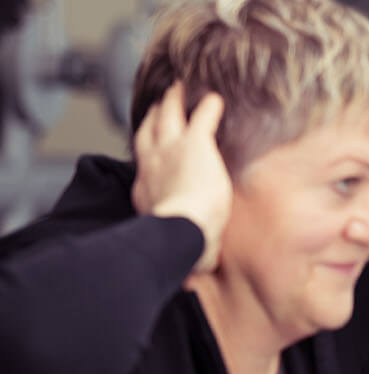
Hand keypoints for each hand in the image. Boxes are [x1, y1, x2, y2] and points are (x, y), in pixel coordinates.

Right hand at [131, 84, 229, 274]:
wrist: (181, 229)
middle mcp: (152, 165)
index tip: (153, 149)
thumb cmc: (180, 246)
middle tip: (158, 104)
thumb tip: (190, 283)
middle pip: (148, 132)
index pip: (146, 167)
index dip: (149, 155)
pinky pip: (202, 116)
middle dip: (153, 116)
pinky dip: (209, 105)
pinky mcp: (194, 144)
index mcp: (147, 191)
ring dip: (173, 101)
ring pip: (167, 116)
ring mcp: (170, 151)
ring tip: (177, 89)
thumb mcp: (182, 252)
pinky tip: (216, 97)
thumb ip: (189, 260)